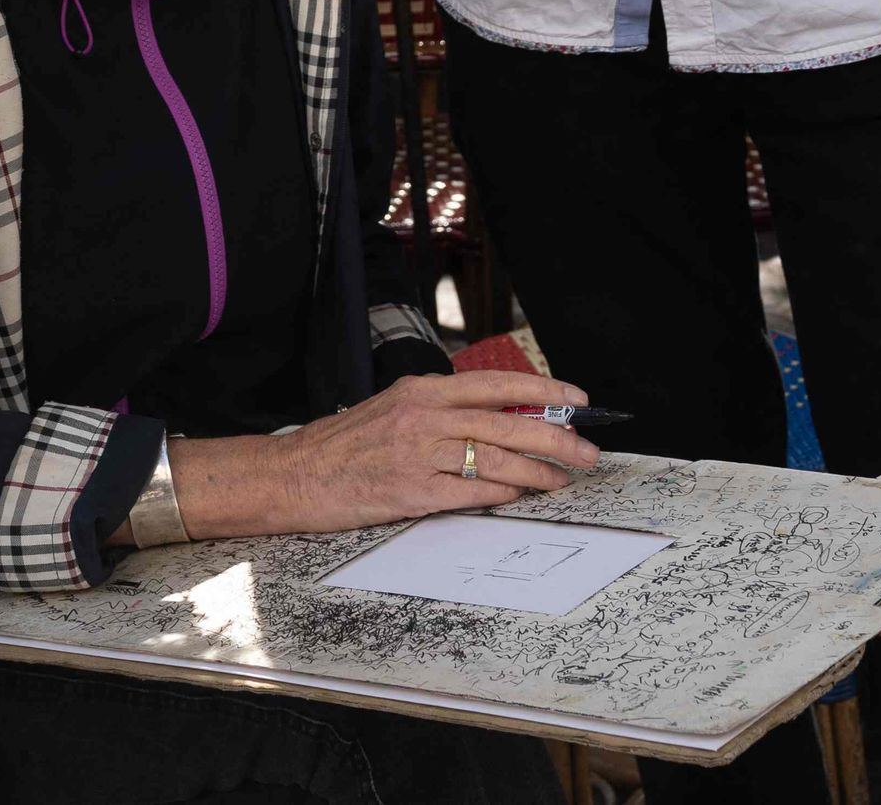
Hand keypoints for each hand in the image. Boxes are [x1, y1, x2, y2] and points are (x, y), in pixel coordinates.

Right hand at [165, 370, 595, 540]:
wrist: (292, 475)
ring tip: (563, 479)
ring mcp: (418, 455)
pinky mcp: (411, 493)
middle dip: (557, 436)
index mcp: (421, 391)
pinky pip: (471, 492)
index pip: (496, 384)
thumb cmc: (342, 445)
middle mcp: (423, 417)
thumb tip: (494, 421)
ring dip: (539, 471)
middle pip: (507, 423)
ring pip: (497, 459)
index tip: (578, 398)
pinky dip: (502, 493)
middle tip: (588, 450)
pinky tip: (521, 495)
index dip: (543, 391)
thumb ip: (439, 412)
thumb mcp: (391, 410)